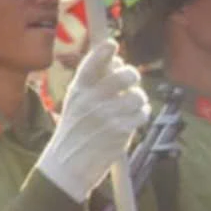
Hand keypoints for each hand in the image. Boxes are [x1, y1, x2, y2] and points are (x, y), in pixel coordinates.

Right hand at [34, 45, 148, 202]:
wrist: (68, 166)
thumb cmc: (74, 132)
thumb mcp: (75, 104)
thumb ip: (93, 83)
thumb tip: (117, 61)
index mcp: (77, 91)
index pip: (91, 64)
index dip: (104, 51)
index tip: (111, 44)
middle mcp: (91, 100)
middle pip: (125, 75)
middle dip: (132, 76)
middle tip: (130, 82)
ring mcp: (107, 115)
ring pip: (138, 95)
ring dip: (138, 100)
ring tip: (129, 107)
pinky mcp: (121, 130)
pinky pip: (142, 113)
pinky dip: (140, 116)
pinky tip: (130, 121)